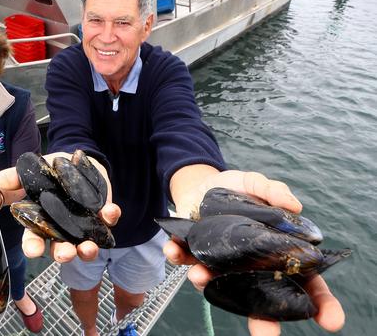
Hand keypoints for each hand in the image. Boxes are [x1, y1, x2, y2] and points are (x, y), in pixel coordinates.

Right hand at [0, 152, 120, 262]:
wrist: (74, 161)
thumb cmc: (48, 173)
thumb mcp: (30, 173)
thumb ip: (15, 178)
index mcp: (42, 223)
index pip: (34, 241)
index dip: (34, 247)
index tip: (34, 250)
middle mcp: (62, 230)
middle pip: (61, 249)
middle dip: (63, 254)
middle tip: (65, 253)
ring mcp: (83, 226)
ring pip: (85, 246)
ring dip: (88, 250)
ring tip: (88, 248)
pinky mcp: (102, 215)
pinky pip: (108, 221)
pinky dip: (110, 217)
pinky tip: (109, 212)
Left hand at [163, 169, 344, 333]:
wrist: (200, 182)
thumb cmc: (236, 189)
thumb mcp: (256, 184)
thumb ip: (274, 191)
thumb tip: (295, 206)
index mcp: (272, 253)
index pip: (303, 283)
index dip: (319, 302)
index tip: (332, 320)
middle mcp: (245, 266)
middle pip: (260, 299)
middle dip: (263, 320)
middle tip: (267, 334)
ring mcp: (218, 262)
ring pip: (215, 282)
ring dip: (206, 281)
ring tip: (200, 275)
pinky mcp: (191, 252)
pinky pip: (182, 258)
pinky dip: (176, 255)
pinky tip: (172, 249)